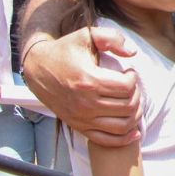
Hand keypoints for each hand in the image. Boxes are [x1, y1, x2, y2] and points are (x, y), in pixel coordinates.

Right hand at [22, 28, 140, 145]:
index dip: (133, 78)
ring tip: (132, 102)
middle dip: (137, 95)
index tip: (128, 72)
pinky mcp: (78, 126)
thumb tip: (132, 53)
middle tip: (131, 87)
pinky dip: (124, 138)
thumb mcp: (86, 36)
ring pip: (122, 125)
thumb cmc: (65, 51)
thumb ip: (111, 38)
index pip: (126, 87)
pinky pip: (106, 140)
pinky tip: (134, 130)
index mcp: (89, 80)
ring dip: (135, 114)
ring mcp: (82, 117)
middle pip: (128, 106)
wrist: (37, 69)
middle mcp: (85, 103)